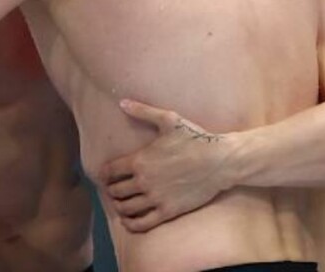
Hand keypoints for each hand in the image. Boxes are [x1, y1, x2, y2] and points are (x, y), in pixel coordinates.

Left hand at [98, 100, 237, 232]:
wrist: (220, 161)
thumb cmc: (195, 138)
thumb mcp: (168, 119)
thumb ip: (142, 111)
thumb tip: (122, 101)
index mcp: (140, 160)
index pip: (109, 172)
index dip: (104, 174)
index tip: (106, 176)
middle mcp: (144, 181)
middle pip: (115, 191)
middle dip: (111, 190)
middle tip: (114, 189)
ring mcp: (156, 198)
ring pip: (125, 209)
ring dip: (119, 207)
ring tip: (121, 203)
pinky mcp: (168, 211)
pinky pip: (142, 223)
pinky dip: (131, 224)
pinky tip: (130, 220)